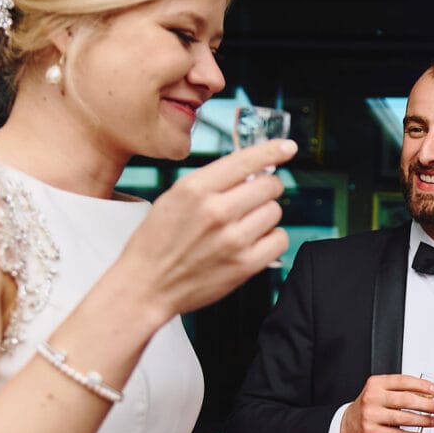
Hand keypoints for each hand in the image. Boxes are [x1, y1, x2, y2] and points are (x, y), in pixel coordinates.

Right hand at [113, 139, 296, 327]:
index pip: (246, 160)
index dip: (272, 151)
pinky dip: (271, 239)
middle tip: (253, 198)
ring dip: (265, 215)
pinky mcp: (244, 265)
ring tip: (244, 225)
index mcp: (195, 188)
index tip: (287, 147)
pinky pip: (280, 240)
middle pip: (269, 186)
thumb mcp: (174, 198)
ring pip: (275, 211)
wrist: (146, 285)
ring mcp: (233, 239)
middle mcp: (216, 211)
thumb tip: (251, 170)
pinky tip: (253, 242)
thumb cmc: (157, 241)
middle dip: (266, 188)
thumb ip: (211, 182)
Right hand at [338, 373, 433, 432]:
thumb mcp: (381, 392)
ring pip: (403, 418)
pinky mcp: (371, 432)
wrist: (348, 424)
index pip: (403, 381)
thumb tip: (428, 395)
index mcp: (376, 383)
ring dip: (422, 420)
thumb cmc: (369, 406)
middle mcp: (372, 397)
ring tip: (432, 421)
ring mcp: (371, 415)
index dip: (422, 386)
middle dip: (426, 405)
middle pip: (405, 400)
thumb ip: (401, 390)